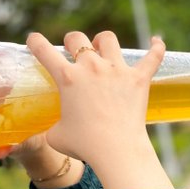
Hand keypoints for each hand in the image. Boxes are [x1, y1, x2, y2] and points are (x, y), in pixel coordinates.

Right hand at [27, 30, 173, 188]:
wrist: (116, 150)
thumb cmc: (83, 145)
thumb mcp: (56, 136)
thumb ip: (53, 126)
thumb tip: (54, 129)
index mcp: (67, 78)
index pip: (44, 51)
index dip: (36, 42)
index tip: (33, 40)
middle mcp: (91, 67)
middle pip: (78, 38)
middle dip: (72, 41)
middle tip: (73, 50)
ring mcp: (117, 70)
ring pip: (108, 39)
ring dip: (102, 41)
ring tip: (102, 48)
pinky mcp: (139, 79)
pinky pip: (152, 56)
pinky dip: (155, 48)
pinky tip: (156, 41)